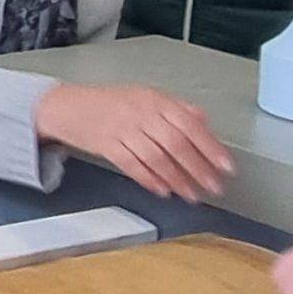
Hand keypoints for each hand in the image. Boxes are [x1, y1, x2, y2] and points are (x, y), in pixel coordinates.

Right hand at [35, 82, 236, 201]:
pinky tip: (163, 190)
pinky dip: (150, 180)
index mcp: (155, 100)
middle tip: (213, 186)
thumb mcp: (145, 98)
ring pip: (157, 157)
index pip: (190, 124)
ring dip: (177, 179)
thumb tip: (203, 122)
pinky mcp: (106, 145)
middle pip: (176, 143)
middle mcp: (140, 113)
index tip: (226, 166)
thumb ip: (175, 109)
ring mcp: (122, 129)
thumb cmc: (107, 103)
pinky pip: (133, 165)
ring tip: (191, 195)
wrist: (66, 107)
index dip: (211, 147)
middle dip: (198, 168)